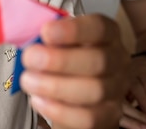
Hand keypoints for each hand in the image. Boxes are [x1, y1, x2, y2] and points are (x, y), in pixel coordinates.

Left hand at [19, 14, 130, 128]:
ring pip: (94, 90)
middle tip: (30, 58)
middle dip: (60, 60)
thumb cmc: (66, 58)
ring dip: (55, 86)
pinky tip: (39, 101)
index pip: (98, 27)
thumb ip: (49, 37)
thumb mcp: (60, 40)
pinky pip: (88, 117)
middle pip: (98, 60)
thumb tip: (30, 37)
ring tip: (28, 81)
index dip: (73, 30)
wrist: (74, 92)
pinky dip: (60, 110)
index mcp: (108, 34)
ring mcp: (116, 89)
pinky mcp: (108, 115)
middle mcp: (117, 60)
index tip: (45, 32)